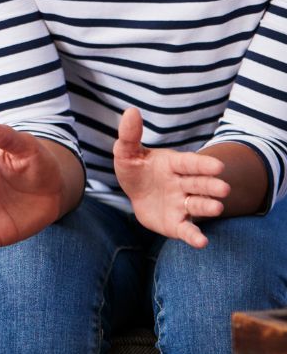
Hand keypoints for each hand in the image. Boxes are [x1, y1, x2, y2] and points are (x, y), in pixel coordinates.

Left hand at [113, 107, 228, 248]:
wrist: (135, 193)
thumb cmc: (135, 168)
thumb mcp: (127, 152)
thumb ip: (129, 134)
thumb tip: (130, 110)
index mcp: (173, 164)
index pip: (189, 163)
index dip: (203, 164)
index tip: (218, 165)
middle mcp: (182, 184)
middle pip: (198, 184)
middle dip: (211, 186)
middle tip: (224, 188)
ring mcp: (180, 204)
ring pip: (197, 205)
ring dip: (207, 207)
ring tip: (217, 207)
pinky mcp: (176, 224)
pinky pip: (187, 230)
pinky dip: (194, 237)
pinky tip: (202, 243)